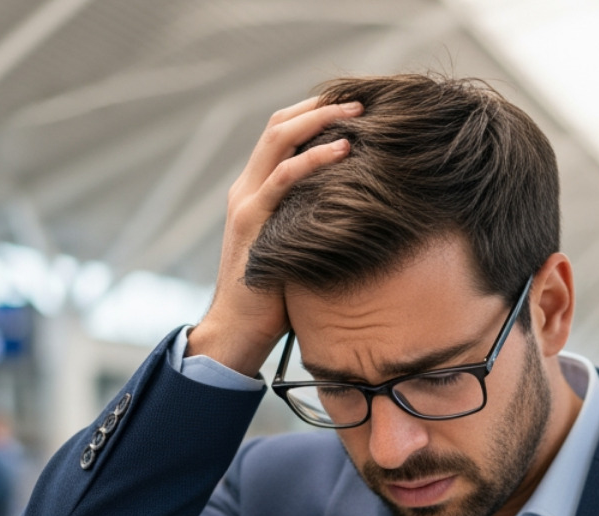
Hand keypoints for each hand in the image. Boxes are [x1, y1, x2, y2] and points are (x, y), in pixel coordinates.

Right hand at [188, 96, 361, 376]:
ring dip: (320, 120)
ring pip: (278, 140)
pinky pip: (283, 178)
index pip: (280, 134)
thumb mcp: (297, 249)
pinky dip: (313, 159)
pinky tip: (342, 151)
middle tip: (359, 100)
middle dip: (320, 106)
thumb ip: (314, 223)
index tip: (351, 107)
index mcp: (254, 192)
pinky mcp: (252, 222)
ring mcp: (247, 203)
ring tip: (357, 113)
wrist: (237, 332)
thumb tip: (360, 215)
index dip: (313, 114)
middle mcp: (247, 189)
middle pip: (278, 125)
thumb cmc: (274, 299)